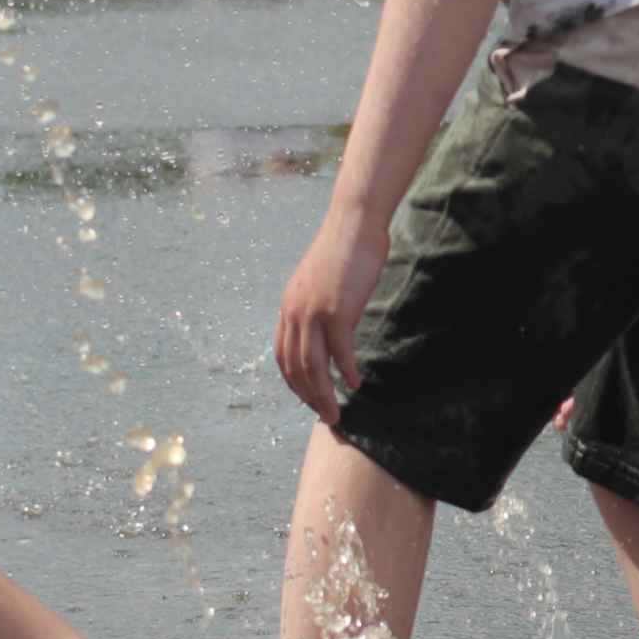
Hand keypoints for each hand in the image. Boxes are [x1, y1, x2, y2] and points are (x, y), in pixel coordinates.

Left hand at [273, 214, 387, 422]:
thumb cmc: (345, 249)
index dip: (295, 383)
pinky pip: (339, 352)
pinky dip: (346, 372)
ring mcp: (314, 313)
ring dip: (323, 395)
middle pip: (295, 368)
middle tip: (327, 416)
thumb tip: (330, 326)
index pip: (283, 356)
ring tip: (336, 413)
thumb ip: (319, 306)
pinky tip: (355, 383)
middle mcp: (294, 313)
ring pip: (313, 367)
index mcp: (288, 307)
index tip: (311, 398)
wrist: (354, 222)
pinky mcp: (337, 311)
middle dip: (309, 397)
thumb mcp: (323, 282)